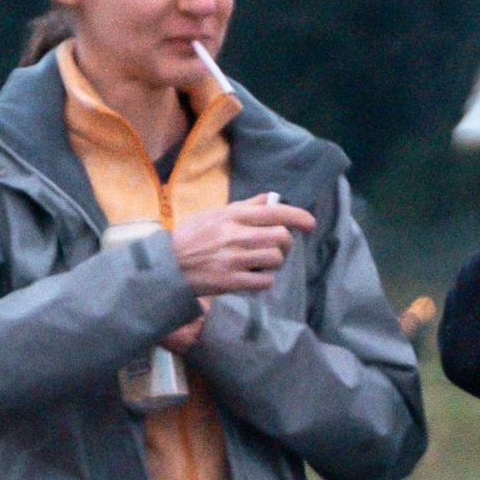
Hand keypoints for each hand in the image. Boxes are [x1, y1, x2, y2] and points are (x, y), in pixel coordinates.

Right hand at [170, 195, 316, 301]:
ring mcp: (234, 259)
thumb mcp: (215, 214)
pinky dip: (265, 281)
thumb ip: (244, 207)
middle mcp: (235, 235)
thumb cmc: (193, 237)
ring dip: (276, 263)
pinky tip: (255, 278)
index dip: (297, 216)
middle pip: (281, 237)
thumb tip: (271, 199)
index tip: (310, 222)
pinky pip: (264, 281)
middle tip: (280, 248)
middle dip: (286, 243)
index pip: (274, 211)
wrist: (168, 265)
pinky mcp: (231, 281)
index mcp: (233, 215)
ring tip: (264, 263)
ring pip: (275, 258)